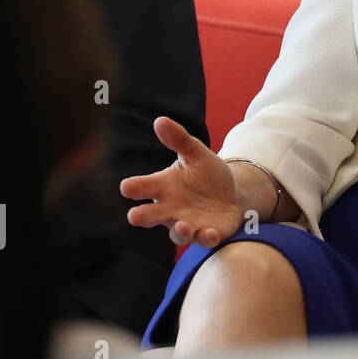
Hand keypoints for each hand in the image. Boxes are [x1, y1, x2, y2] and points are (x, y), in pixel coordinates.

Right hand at [120, 116, 242, 247]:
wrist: (231, 193)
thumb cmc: (205, 174)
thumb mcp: (196, 154)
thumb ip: (179, 140)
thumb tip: (160, 120)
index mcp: (163, 187)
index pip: (142, 187)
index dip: (134, 187)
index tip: (127, 186)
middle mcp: (170, 209)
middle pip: (150, 215)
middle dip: (142, 217)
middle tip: (134, 217)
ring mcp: (188, 223)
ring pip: (178, 233)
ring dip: (180, 230)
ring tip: (183, 225)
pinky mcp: (208, 233)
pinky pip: (205, 239)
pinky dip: (207, 237)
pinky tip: (212, 233)